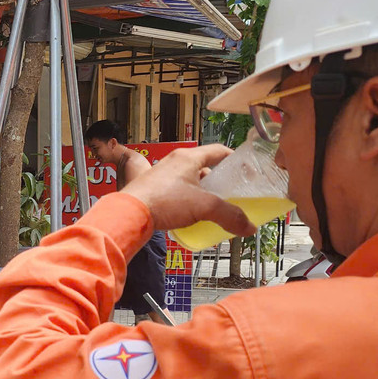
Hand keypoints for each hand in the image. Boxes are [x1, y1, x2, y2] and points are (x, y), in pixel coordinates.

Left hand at [120, 145, 255, 235]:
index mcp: (188, 158)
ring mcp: (161, 175)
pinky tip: (191, 215)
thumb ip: (229, 215)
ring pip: (189, 181)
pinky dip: (187, 200)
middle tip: (230, 195)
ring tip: (212, 208)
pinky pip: (176, 192)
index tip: (245, 171)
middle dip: (218, 181)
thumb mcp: (204, 207)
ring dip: (202, 192)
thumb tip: (249, 227)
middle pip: (204, 167)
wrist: (128, 214)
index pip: (218, 151)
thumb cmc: (164, 202)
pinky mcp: (152, 190)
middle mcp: (173, 162)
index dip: (234, 159)